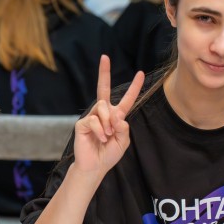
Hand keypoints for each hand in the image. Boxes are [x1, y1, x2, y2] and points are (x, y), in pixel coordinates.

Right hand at [73, 55, 143, 177]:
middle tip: (104, 57)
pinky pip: (94, 120)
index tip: (141, 73)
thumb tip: (116, 116)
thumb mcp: (123, 141)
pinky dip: (100, 131)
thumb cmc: (109, 154)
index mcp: (116, 117)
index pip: (126, 99)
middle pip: (103, 89)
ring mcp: (92, 117)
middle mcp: (103, 113)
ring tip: (106, 136)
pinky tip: (100, 138)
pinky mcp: (83, 123)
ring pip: (102, 107)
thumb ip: (123, 128)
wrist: (95, 166)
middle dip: (104, 72)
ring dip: (108, 123)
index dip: (134, 87)